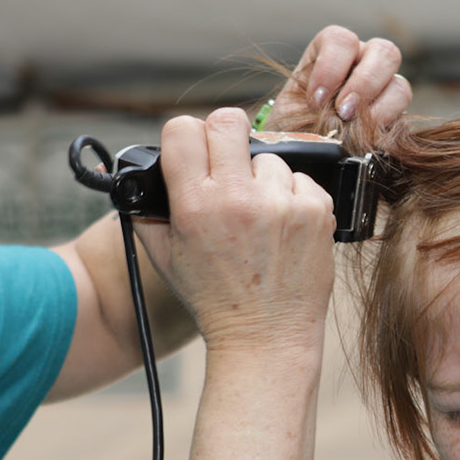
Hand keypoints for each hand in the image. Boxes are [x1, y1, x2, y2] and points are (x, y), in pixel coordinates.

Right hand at [137, 107, 333, 351]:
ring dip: (262, 179)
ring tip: (258, 218)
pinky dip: (292, 197)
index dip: (186, 136)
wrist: (266, 338)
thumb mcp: (165, 257)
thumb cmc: (214, 299)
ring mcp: (281, 202)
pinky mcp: (316, 210)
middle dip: (224, 138)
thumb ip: (149, 210)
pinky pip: (301, 179)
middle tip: (227, 164)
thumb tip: (144, 174)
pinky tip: (282, 228)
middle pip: (228, 121)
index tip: (193, 150)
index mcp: (195, 205)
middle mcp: (238, 198)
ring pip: (268, 156)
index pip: (183, 129)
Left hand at [269, 25, 411, 129]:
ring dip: (381, 106)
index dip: (331, 66)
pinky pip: (402, 115)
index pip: (341, 40)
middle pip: (383, 52)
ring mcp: (383, 89)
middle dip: (364, 83)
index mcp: (331, 52)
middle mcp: (363, 63)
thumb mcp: (289, 112)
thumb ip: (303, 105)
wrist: (302, 151)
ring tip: (358, 127)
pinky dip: (387, 123)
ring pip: (400, 83)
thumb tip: (323, 121)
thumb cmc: (292, 128)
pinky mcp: (394, 116)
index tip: (316, 100)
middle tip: (344, 111)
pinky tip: (367, 137)